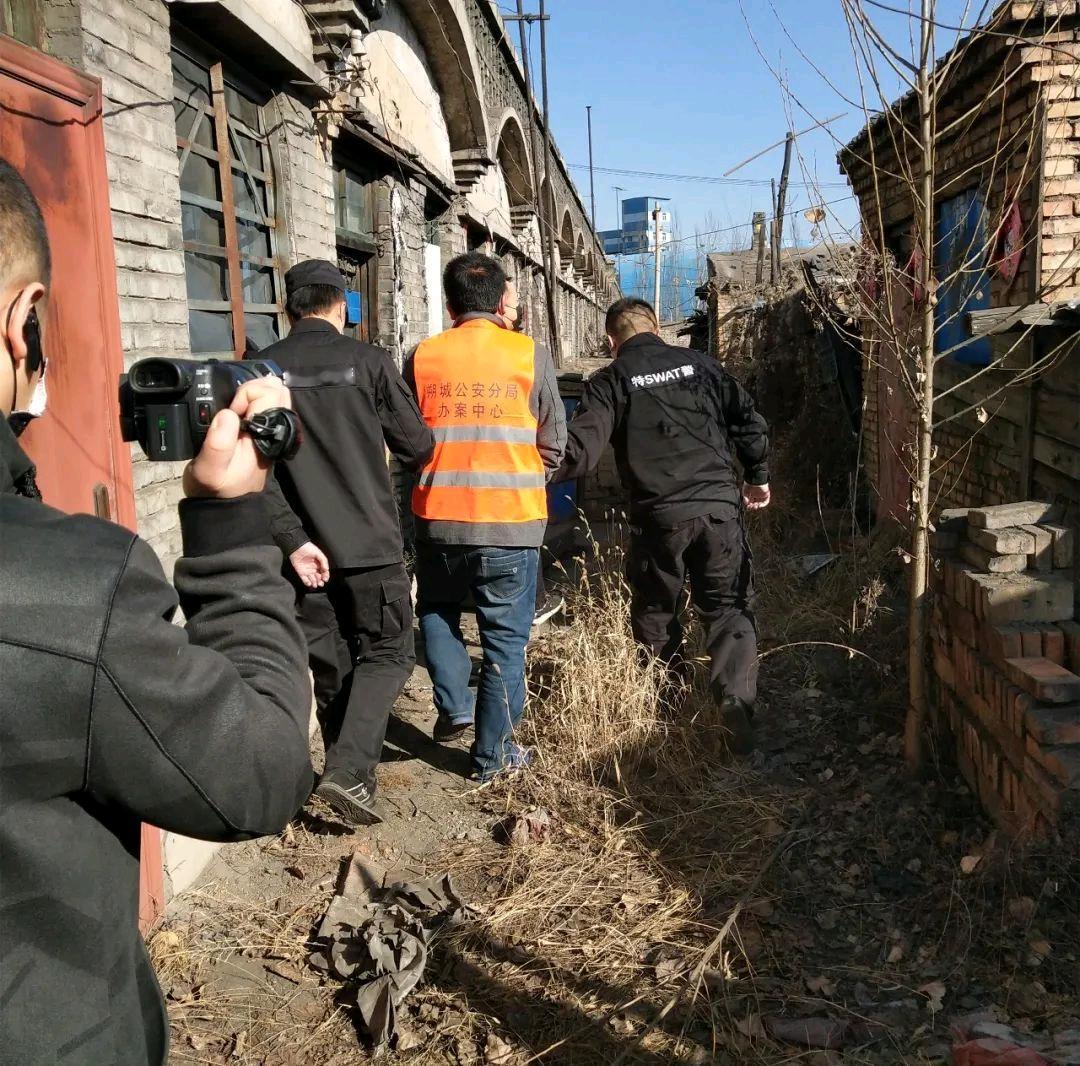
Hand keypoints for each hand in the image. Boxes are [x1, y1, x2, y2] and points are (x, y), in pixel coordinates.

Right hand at [183, 377, 290, 498]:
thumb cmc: (216, 488)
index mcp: (266, 435)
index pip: (269, 394)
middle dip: (253, 389)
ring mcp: (271, 430)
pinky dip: (252, 401)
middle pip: (277, 389)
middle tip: (234, 406)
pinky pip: (266, 405)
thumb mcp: (209, 469)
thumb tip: (228, 414)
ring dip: (254, 394)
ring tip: (235, 409)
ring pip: (274, 395)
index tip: (231, 411)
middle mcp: (274, 430)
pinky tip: (237, 410)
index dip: (246, 394)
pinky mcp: (263, 431)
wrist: (223, 504)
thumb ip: (219, 443)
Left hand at [290, 542, 329, 588]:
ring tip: (316, 585)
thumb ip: (324, 561)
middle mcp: (314, 568)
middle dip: (320, 581)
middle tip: (321, 583)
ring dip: (314, 583)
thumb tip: (326, 570)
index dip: (325, 576)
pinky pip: (304, 579)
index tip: (325, 579)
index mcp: (319, 564)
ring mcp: (307, 570)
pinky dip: (307, 582)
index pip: (324, 572)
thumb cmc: (308, 548)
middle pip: (318, 577)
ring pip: (312, 579)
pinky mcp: (300, 572)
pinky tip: (309, 583)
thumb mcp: (319, 553)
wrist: (297, 546)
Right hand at [742, 482, 770, 510]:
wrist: (755, 479)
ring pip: (760, 503)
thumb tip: (746, 503)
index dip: (749, 505)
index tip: (747, 507)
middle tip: (751, 507)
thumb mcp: (745, 492)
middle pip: (755, 504)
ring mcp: (762, 495)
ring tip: (755, 506)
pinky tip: (759, 505)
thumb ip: (745, 498)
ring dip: (757, 506)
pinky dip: (763, 504)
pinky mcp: (766, 494)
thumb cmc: (749, 484)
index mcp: (751, 494)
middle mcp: (757, 495)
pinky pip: (766, 501)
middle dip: (753, 506)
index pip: (751, 502)